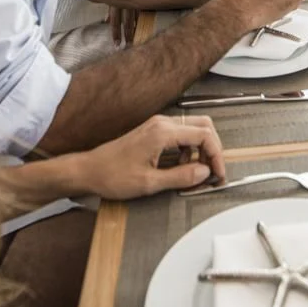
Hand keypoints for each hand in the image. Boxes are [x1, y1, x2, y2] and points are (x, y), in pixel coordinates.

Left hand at [62, 114, 224, 198]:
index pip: (204, 135)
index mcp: (163, 133)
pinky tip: (180, 166)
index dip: (216, 155)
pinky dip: (188, 149)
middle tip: (211, 171)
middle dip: (212, 149)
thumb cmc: (113, 175)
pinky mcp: (153, 131)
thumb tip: (204, 173)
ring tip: (194, 172)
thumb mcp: (150, 183)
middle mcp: (162, 123)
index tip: (218, 173)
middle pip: (203, 125)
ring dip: (199, 150)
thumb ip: (181, 177)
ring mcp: (158, 125)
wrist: (89, 170)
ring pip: (193, 129)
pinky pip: (181, 134)